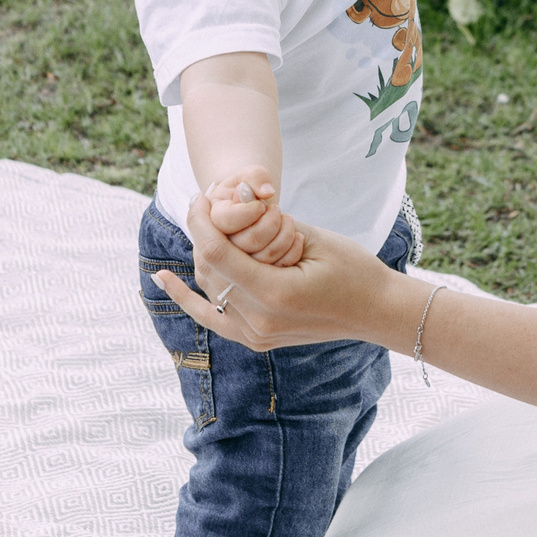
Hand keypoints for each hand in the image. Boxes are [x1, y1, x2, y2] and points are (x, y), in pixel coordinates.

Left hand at [152, 189, 407, 352]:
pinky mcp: (256, 339)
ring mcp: (256, 335)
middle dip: (201, 234)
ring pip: (209, 290)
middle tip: (204, 204)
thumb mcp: (313, 238)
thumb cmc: (354, 269)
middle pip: (209, 270)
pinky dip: (186, 298)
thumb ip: (268, 227)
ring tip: (201, 225)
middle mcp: (259, 320)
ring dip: (201, 256)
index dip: (201, 221)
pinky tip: (160, 280)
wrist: (376, 312)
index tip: (200, 197)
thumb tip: (233, 209)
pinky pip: (212, 318)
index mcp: (275, 293)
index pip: (217, 253)